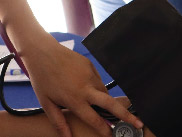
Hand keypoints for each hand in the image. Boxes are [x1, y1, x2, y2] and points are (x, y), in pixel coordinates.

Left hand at [22, 38, 142, 136]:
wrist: (43, 52)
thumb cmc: (42, 79)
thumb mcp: (47, 103)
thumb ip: (59, 122)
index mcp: (75, 99)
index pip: (94, 119)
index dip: (104, 129)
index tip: (112, 135)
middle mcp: (85, 87)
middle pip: (111, 104)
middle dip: (126, 115)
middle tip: (139, 123)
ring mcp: (89, 74)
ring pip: (103, 91)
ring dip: (103, 100)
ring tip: (91, 100)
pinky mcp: (90, 65)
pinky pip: (97, 80)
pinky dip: (95, 86)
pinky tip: (83, 85)